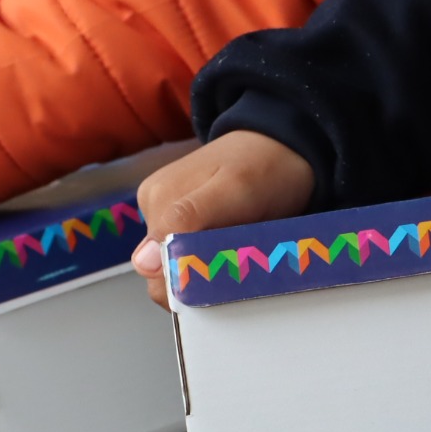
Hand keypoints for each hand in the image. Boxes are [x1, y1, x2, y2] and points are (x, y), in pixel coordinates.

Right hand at [129, 130, 314, 305]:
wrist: (287, 145)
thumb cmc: (266, 165)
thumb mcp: (232, 190)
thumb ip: (187, 219)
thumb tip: (143, 262)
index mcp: (157, 202)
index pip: (157, 274)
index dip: (191, 286)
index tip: (226, 279)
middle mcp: (156, 209)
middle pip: (168, 273)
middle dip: (203, 277)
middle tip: (240, 258)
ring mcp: (170, 214)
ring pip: (183, 267)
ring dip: (213, 268)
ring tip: (241, 246)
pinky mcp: (188, 220)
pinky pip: (195, 255)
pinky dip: (217, 258)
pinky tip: (237, 241)